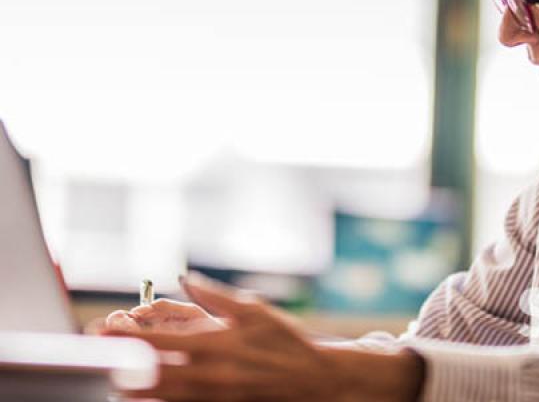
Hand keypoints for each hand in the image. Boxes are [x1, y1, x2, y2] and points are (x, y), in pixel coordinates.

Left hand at [107, 272, 424, 401]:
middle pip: (155, 374)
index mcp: (217, 344)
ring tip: (113, 380)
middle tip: (99, 357)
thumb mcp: (253, 309)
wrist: (311, 379)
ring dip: (135, 388)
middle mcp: (211, 374)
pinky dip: (161, 401)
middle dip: (124, 366)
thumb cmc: (283, 339)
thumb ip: (215, 294)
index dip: (130, 337)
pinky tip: (149, 396)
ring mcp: (214, 396)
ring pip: (163, 396)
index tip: (106, 329)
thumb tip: (184, 277)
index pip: (162, 342)